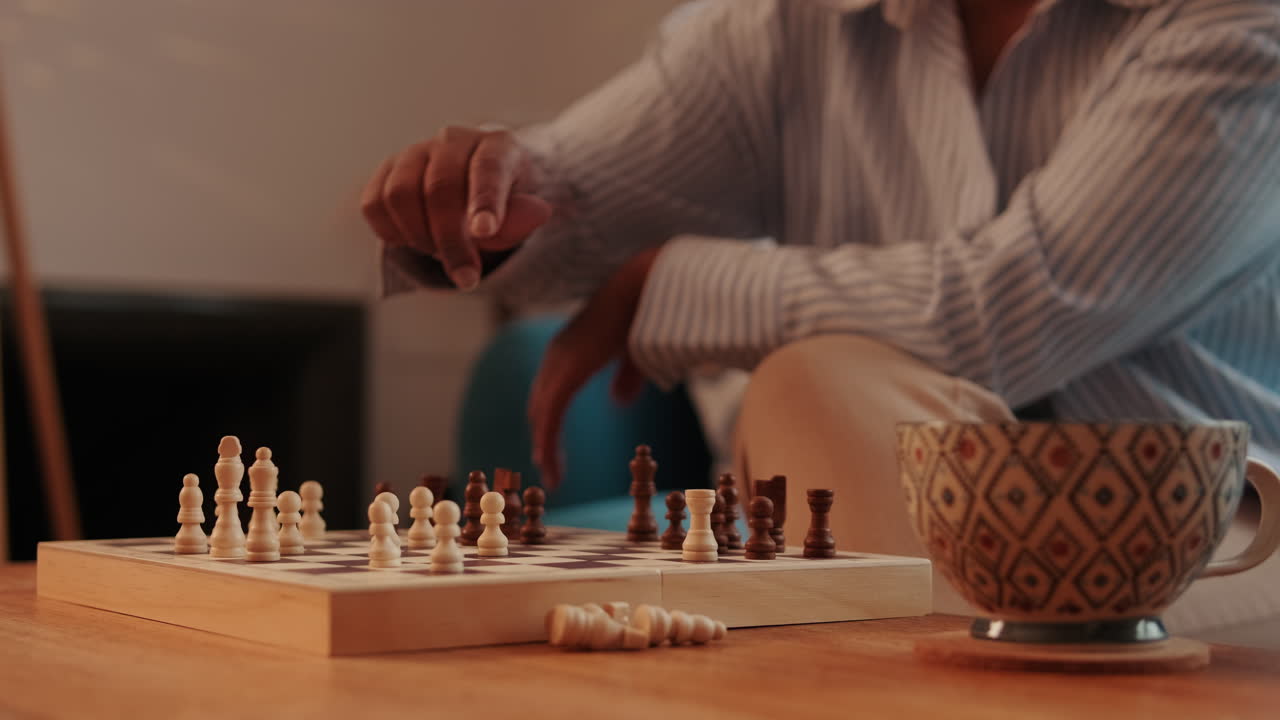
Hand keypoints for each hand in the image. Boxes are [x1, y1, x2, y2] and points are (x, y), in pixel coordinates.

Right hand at [360, 126, 553, 289]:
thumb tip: (537, 213)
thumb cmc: (503, 204)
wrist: (473, 192)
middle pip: (440, 187)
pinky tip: (412, 242)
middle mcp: (453, 141)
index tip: (484, 232)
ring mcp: (415, 153)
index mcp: (496, 145)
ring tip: (439, 253)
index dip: (484, 200)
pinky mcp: (386, 172)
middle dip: (451, 239)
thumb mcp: (522, 213)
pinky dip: (391, 232)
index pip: (488, 168)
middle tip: (465, 277)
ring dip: (419, 236)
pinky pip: (374, 204)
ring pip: (400, 194)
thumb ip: (522, 218)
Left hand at [528, 248, 661, 486]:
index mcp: (572, 347)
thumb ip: (627, 376)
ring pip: (542, 414)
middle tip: (548, 469)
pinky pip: (551, 415)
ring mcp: (560, 362)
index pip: (551, 389)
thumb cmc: (648, 311)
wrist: (649, 286)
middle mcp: (559, 354)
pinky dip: (548, 443)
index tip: (552, 447)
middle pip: (540, 404)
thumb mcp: (638, 351)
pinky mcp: (568, 372)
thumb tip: (617, 402)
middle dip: (543, 437)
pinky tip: (551, 466)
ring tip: (551, 477)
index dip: (549, 418)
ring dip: (545, 447)